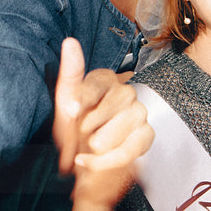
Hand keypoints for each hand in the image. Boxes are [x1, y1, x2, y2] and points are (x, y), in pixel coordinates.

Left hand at [51, 38, 145, 186]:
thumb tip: (70, 42)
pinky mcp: (146, 135)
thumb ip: (70, 73)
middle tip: (80, 134)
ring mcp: (139, 113)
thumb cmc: (75, 134)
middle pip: (116, 101)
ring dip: (99, 143)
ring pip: (126, 123)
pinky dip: (107, 160)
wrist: (83, 168)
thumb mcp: (65, 106)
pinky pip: (131, 147)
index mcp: (103, 80)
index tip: (71, 112)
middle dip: (91, 124)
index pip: (97, 82)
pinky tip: (91, 160)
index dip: (83, 98)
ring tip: (87, 148)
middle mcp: (125, 92)